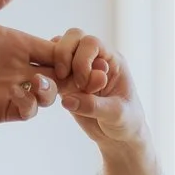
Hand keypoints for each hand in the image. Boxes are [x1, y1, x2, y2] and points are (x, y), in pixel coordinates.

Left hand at [0, 0, 64, 130]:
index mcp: (14, 43)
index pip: (53, 49)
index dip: (67, 53)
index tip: (68, 55)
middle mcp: (15, 66)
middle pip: (58, 74)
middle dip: (70, 75)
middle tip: (68, 75)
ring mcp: (8, 89)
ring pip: (48, 95)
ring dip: (51, 91)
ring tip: (36, 83)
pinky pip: (27, 111)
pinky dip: (31, 105)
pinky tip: (17, 94)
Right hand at [52, 34, 145, 150]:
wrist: (119, 137)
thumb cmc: (126, 122)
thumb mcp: (116, 115)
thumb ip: (94, 106)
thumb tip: (67, 100)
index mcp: (112, 60)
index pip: (92, 43)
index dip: (82, 59)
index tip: (83, 84)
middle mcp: (95, 60)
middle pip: (73, 37)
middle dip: (64, 55)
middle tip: (64, 78)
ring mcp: (78, 70)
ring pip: (58, 51)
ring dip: (54, 67)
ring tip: (59, 89)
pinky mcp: (66, 83)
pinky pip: (50, 72)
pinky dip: (47, 80)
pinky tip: (50, 94)